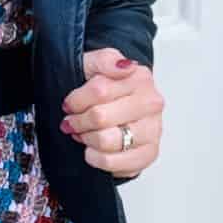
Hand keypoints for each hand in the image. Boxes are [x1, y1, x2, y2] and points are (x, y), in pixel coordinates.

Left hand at [60, 47, 163, 178]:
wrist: (115, 107)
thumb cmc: (103, 88)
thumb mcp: (94, 64)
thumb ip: (105, 59)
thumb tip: (123, 66)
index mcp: (140, 78)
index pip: (99, 91)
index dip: (76, 101)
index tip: (69, 105)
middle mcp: (151, 104)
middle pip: (100, 117)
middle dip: (78, 121)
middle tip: (73, 122)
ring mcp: (153, 130)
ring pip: (107, 141)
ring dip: (87, 140)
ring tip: (84, 135)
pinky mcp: (149, 153)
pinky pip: (116, 163)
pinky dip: (98, 159)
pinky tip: (93, 151)